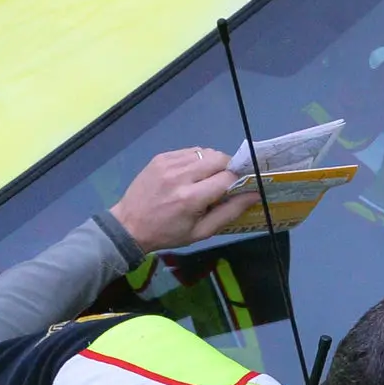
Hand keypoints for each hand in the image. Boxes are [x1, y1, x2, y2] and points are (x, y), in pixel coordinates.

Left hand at [108, 148, 250, 252]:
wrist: (129, 225)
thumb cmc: (169, 233)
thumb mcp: (202, 232)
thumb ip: (229, 212)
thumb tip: (254, 195)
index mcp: (191, 198)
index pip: (227, 178)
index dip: (239, 181)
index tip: (241, 187)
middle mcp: (180, 176)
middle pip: (218, 158)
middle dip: (228, 168)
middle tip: (226, 181)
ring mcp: (168, 163)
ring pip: (205, 151)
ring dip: (213, 162)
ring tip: (208, 178)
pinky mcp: (161, 158)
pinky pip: (190, 151)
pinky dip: (197, 159)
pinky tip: (192, 173)